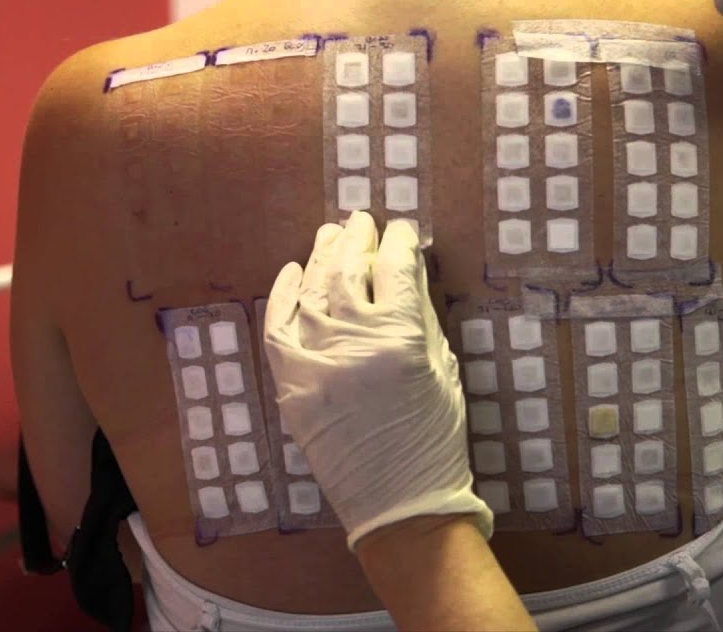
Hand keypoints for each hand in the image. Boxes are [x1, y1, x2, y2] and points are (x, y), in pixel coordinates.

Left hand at [264, 211, 490, 550]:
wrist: (398, 502)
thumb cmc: (434, 438)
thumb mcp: (443, 369)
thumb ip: (421, 316)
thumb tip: (406, 268)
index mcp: (400, 338)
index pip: (395, 268)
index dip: (398, 241)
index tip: (400, 229)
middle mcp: (353, 342)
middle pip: (348, 270)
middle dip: (355, 238)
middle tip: (360, 220)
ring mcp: (315, 362)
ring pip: (313, 291)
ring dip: (321, 257)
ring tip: (330, 235)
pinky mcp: (290, 383)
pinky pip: (279, 327)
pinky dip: (283, 295)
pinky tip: (293, 272)